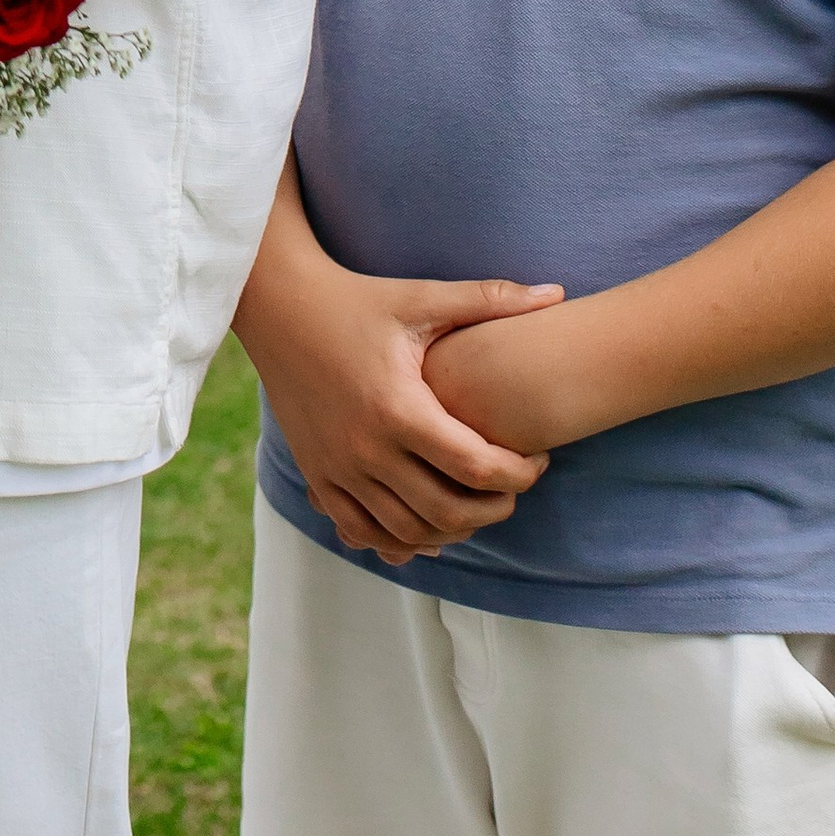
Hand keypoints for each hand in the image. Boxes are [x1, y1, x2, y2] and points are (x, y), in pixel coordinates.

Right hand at [238, 241, 563, 565]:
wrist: (277, 306)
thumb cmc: (356, 299)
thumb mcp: (421, 297)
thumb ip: (489, 300)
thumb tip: (557, 294)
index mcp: (398, 407)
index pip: (476, 467)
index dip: (520, 473)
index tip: (538, 458)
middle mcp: (365, 448)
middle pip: (448, 513)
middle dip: (495, 509)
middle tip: (513, 486)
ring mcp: (336, 469)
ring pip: (407, 533)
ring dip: (452, 530)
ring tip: (475, 502)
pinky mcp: (317, 475)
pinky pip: (362, 533)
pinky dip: (399, 540)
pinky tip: (424, 521)